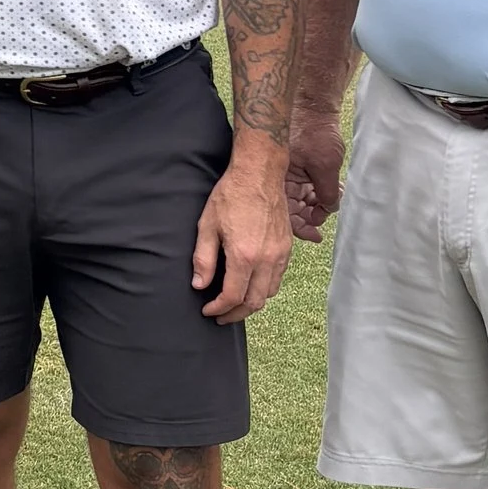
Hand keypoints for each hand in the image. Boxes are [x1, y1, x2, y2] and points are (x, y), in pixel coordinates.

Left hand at [193, 150, 291, 320]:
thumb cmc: (231, 195)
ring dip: (252, 303)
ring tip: (235, 303)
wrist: (259, 173)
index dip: (219, 309)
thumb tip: (199, 285)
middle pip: (255, 302)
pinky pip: (278, 278)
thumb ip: (203, 259)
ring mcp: (280, 254)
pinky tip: (251, 284)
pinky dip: (265, 288)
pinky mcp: (288, 247)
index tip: (208, 311)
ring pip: (270, 293)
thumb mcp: (207, 225)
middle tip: (221, 315)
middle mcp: (266, 259)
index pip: (233, 297)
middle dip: (236, 314)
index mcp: (244, 255)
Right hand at [286, 107, 344, 241]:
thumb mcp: (326, 167)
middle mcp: (281, 180)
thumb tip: (327, 210)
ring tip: (335, 196)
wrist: (315, 107)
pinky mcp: (298, 169)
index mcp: (280, 180)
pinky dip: (320, 192)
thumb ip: (327, 194)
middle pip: (293, 210)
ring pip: (302, 200)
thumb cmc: (315, 132)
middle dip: (312, 214)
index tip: (317, 234)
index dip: (302, 228)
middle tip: (328, 211)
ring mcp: (290, 175)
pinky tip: (333, 189)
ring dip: (319, 203)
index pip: (286, 215)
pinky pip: (306, 189)